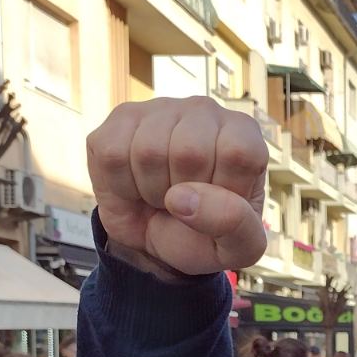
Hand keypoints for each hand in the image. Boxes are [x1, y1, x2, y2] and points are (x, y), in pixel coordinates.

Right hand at [87, 96, 267, 276]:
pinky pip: (113, 154)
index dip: (221, 192)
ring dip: (150, 191)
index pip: (238, 153)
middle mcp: (205, 111)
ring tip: (161, 195)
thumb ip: (235, 225)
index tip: (216, 205)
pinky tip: (135, 185)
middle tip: (184, 204)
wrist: (157, 239)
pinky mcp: (121, 118)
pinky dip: (121, 185)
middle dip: (183, 195)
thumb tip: (184, 197)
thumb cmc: (205, 235)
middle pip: (189, 151)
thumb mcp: (237, 246)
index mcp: (243, 135)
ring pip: (148, 151)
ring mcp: (160, 109)